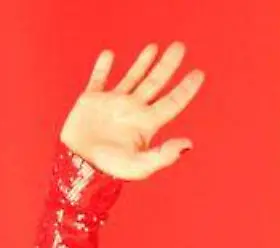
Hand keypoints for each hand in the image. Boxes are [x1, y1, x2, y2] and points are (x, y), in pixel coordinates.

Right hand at [59, 42, 203, 179]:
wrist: (80, 167)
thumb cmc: (111, 169)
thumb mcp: (141, 166)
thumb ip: (164, 155)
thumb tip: (189, 144)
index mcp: (147, 123)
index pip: (172, 101)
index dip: (186, 88)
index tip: (199, 73)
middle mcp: (133, 110)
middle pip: (156, 82)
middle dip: (168, 65)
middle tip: (180, 47)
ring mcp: (113, 103)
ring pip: (132, 77)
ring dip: (143, 62)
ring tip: (154, 47)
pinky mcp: (91, 101)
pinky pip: (98, 79)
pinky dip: (103, 67)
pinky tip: (109, 54)